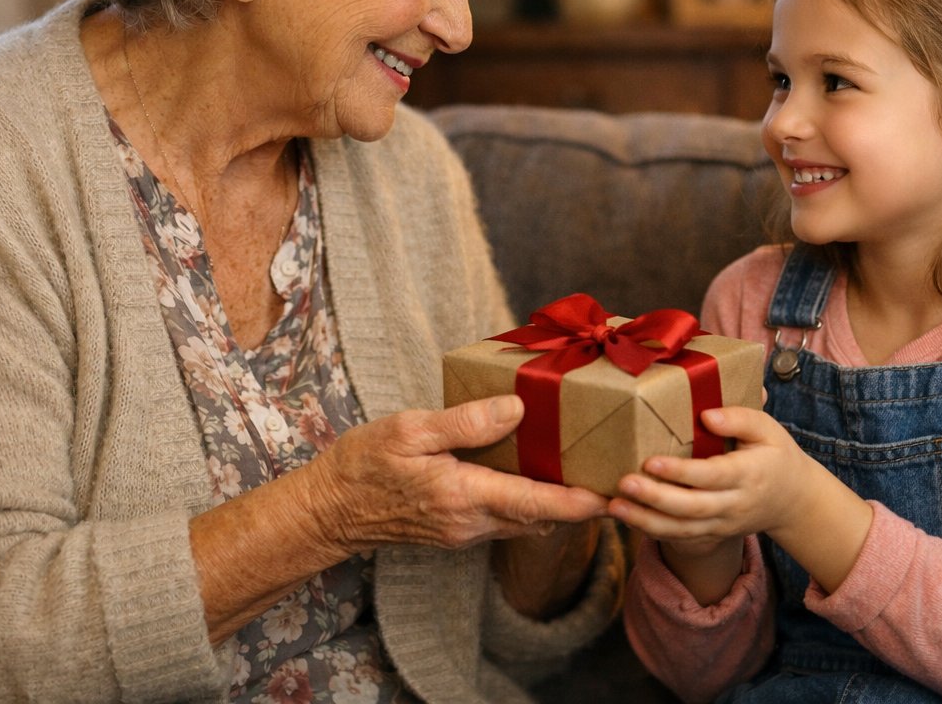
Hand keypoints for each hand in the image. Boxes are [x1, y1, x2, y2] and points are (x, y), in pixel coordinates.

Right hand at [309, 394, 607, 556]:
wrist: (327, 511)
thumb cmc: (362, 465)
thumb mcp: (409, 430)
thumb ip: (464, 421)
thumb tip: (517, 410)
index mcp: (463, 496)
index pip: (535, 505)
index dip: (578, 503)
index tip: (613, 495)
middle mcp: (470, 523)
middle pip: (540, 518)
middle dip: (579, 503)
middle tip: (614, 475)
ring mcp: (464, 531)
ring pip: (525, 522)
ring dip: (556, 505)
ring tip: (586, 472)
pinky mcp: (457, 530)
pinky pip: (506, 520)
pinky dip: (530, 503)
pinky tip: (537, 475)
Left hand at [609, 406, 871, 598]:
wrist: (793, 501)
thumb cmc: (775, 455)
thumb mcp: (768, 429)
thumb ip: (741, 418)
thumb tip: (707, 415)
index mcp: (748, 475)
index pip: (711, 476)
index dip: (680, 472)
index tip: (651, 461)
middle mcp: (734, 505)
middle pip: (691, 508)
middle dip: (655, 499)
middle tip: (623, 483)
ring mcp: (722, 524)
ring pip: (681, 530)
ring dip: (645, 521)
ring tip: (614, 506)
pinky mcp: (712, 535)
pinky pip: (679, 538)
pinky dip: (650, 531)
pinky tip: (625, 518)